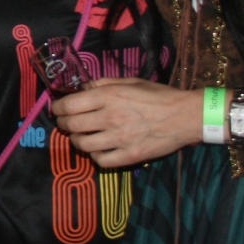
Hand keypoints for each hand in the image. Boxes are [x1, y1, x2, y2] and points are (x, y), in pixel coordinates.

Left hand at [52, 78, 201, 167]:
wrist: (186, 116)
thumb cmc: (158, 96)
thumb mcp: (129, 82)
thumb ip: (103, 84)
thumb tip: (82, 89)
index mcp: (109, 96)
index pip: (69, 105)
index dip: (58, 108)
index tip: (58, 110)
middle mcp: (111, 117)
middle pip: (72, 125)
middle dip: (64, 125)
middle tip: (67, 124)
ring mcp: (120, 138)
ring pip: (82, 144)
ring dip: (77, 141)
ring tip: (81, 137)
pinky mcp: (130, 156)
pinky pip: (101, 161)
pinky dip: (95, 156)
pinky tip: (99, 149)